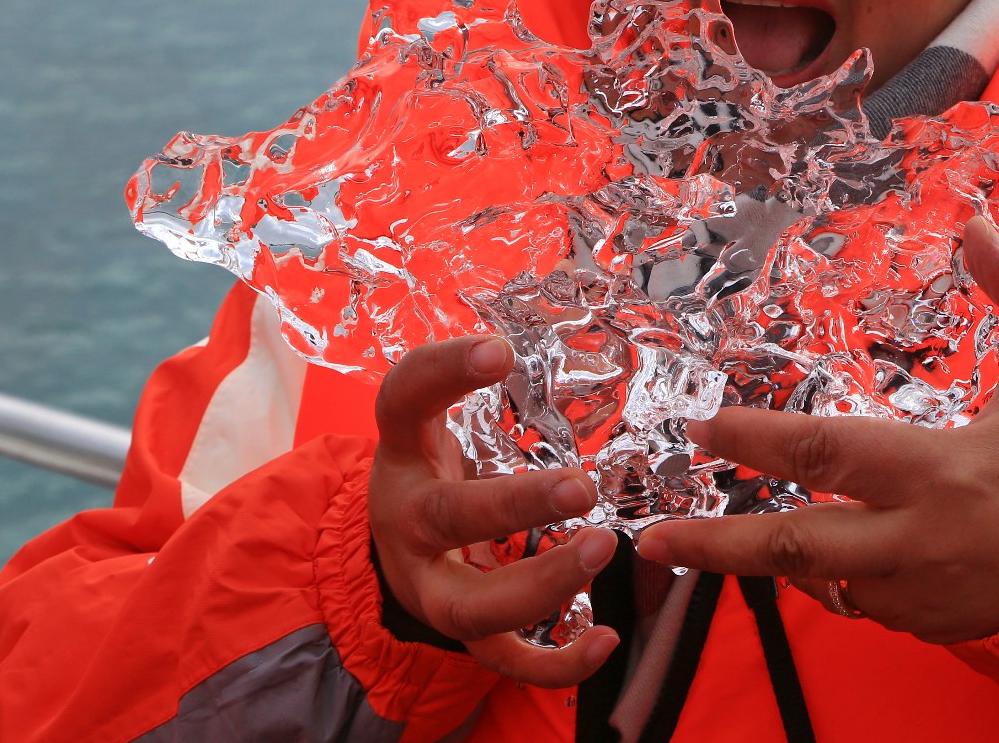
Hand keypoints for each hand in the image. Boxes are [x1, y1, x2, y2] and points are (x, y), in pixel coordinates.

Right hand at [368, 335, 618, 683]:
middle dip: (514, 505)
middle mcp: (408, 525)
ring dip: (541, 583)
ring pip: (473, 605)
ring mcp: (431, 587)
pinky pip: (504, 661)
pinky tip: (607, 640)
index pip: (403, 403)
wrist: (392, 552)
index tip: (500, 349)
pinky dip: (555, 663)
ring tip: (602, 547)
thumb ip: (464, 383)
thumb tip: (532, 335)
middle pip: (447, 519)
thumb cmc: (434, 474)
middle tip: (580, 487)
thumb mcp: (432, 425)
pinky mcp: (463, 632)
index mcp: (402, 456)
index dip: (443, 373)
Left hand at [635, 217, 998, 642]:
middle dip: (716, 541)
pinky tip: (819, 556)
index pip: (827, 453)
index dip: (758, 441)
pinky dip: (832, 581)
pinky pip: (859, 604)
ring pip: (820, 582)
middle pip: (795, 546)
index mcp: (937, 473)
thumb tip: (981, 224)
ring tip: (703, 544)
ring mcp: (915, 593)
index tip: (703, 428)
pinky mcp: (924, 624)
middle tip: (653, 534)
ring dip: (767, 563)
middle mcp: (915, 541)